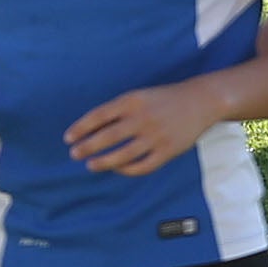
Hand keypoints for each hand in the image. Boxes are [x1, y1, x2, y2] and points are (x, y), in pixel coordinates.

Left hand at [64, 80, 218, 175]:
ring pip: (123, 155)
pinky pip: (143, 166)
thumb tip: (90, 130)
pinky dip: (127, 170)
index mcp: (131, 101)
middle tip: (74, 154)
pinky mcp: (168, 151)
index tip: (68, 138)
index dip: (81, 128)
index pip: (99, 116)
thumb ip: (117, 111)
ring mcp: (156, 136)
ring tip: (90, 165)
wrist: (199, 101)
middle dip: (87, 147)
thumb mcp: (138, 97)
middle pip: (108, 137)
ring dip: (104, 162)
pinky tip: (117, 169)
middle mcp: (142, 118)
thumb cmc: (162, 99)